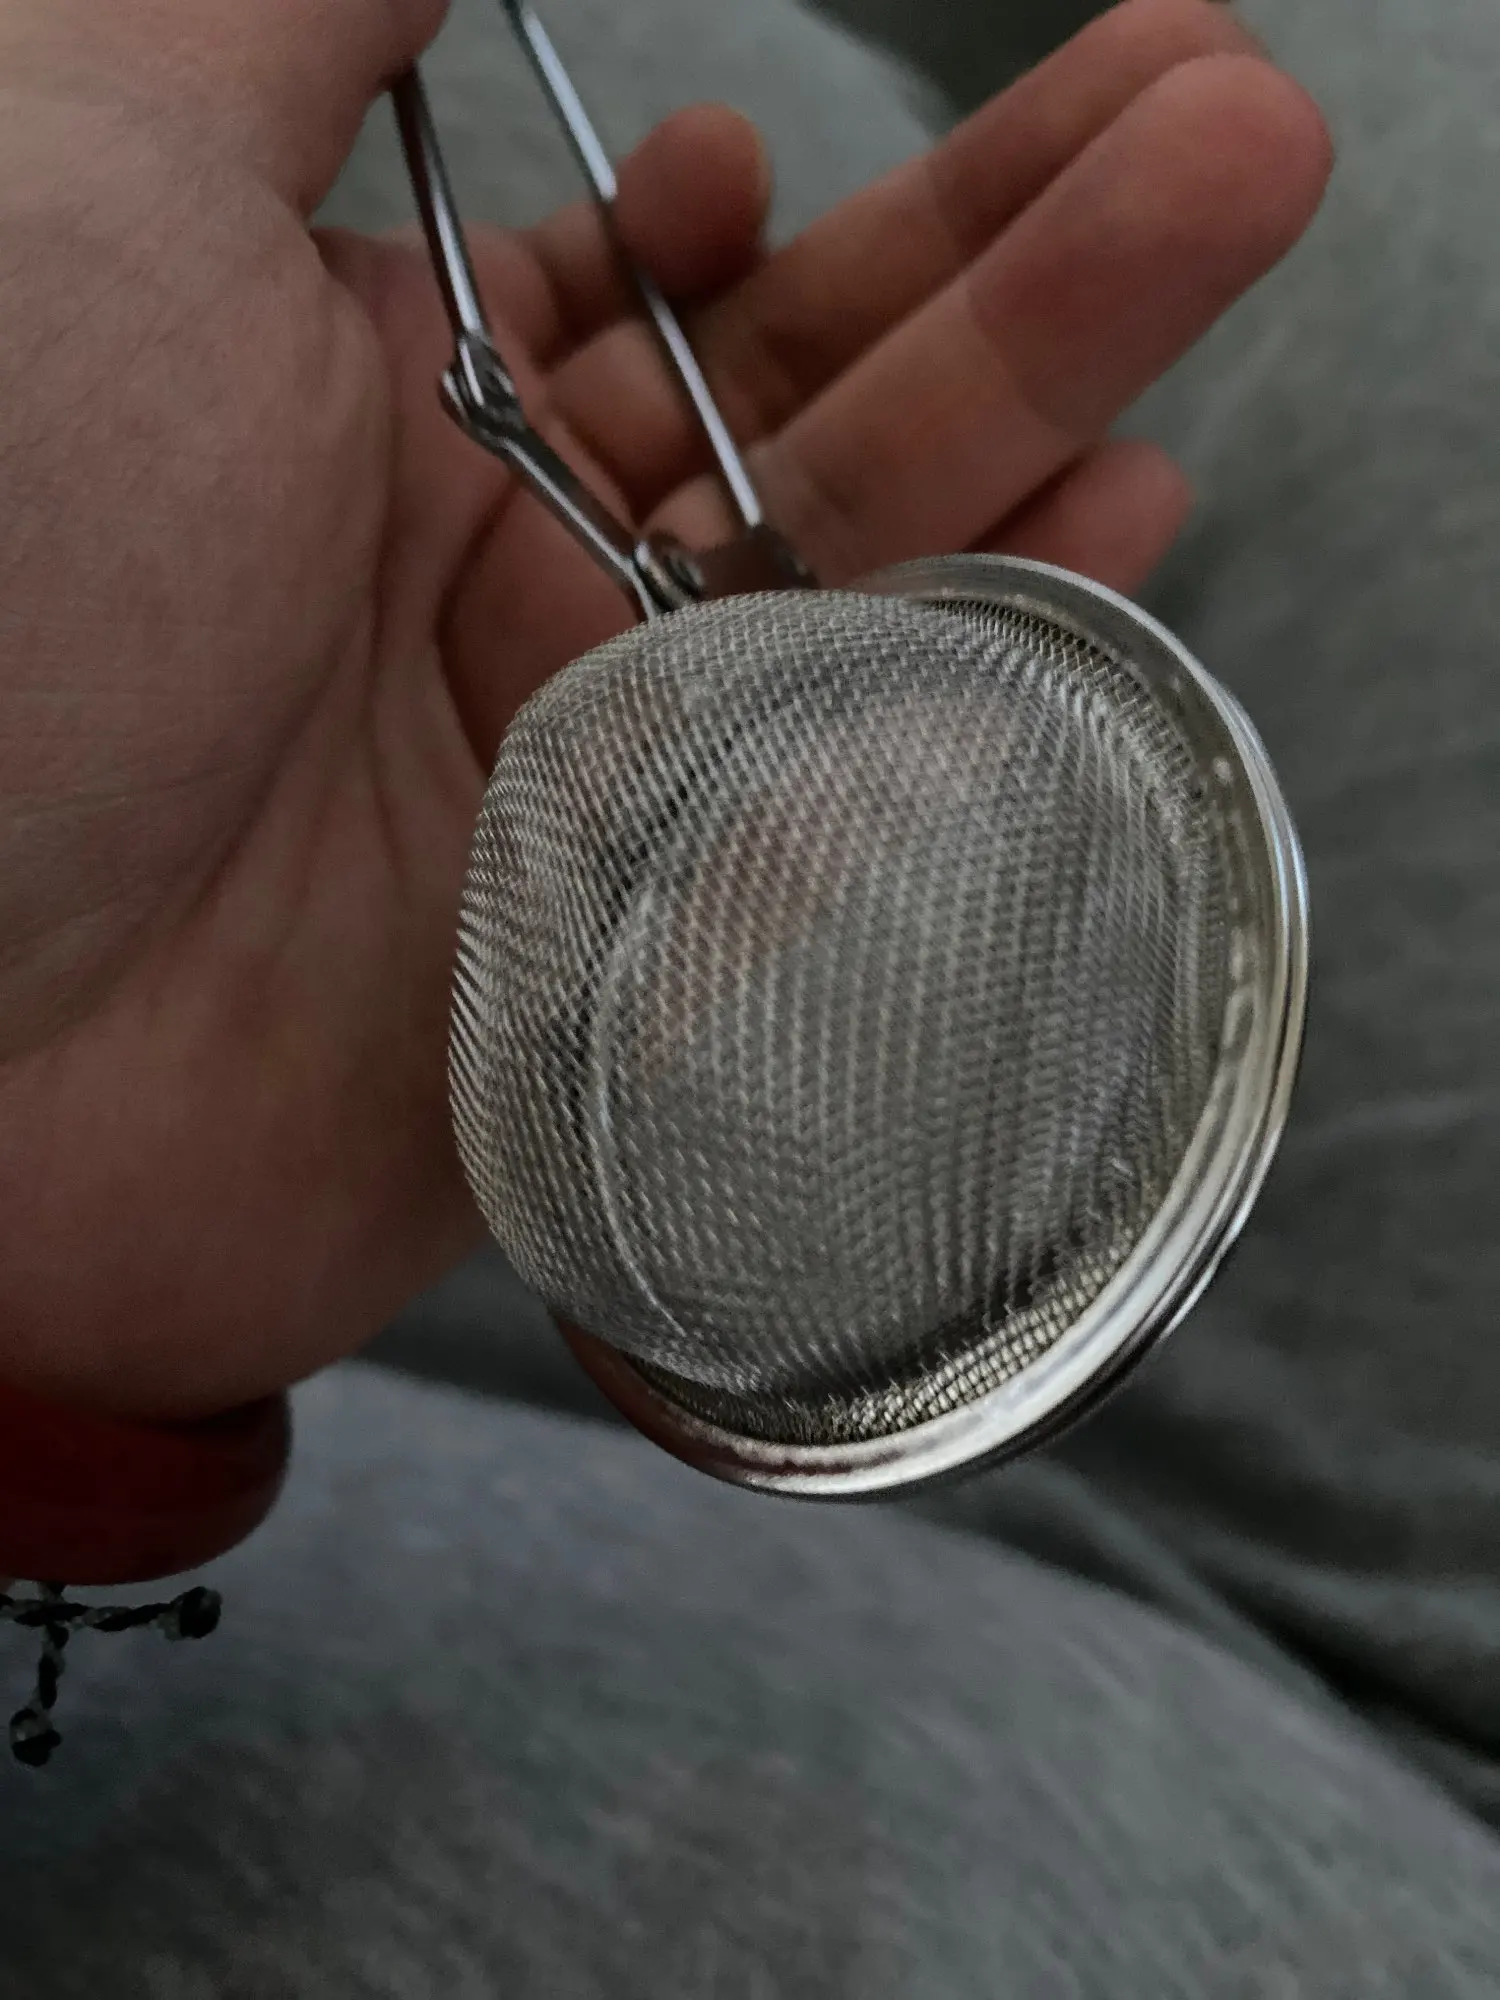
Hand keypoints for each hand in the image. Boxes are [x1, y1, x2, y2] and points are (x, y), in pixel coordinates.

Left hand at [0, 0, 1328, 1417]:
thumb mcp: (91, 178)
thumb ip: (288, 13)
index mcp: (363, 419)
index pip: (643, 309)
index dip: (764, 225)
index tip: (794, 157)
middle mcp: (476, 602)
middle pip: (802, 423)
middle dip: (1010, 263)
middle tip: (1223, 126)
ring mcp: (565, 793)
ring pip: (852, 599)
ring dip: (1040, 424)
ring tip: (1225, 246)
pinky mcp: (618, 974)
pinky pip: (836, 832)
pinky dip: (977, 696)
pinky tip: (1104, 551)